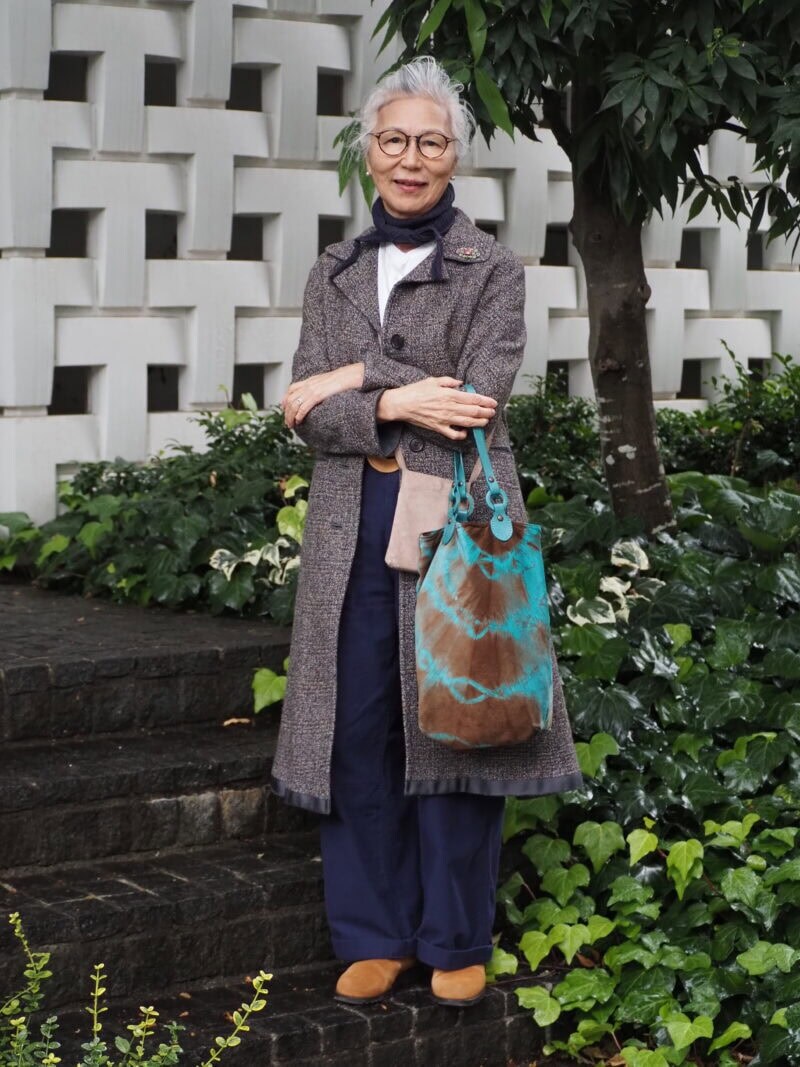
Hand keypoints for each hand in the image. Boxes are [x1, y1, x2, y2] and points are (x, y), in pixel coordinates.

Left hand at [282, 364, 363, 427]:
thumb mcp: (326, 381)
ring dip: (290, 416)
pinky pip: (304, 407)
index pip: (291, 389)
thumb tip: (316, 394)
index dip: (285, 400)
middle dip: (286, 412)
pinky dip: (299, 415)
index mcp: (310, 380)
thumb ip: (318, 386)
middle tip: (287, 423)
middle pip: (290, 399)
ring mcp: (312, 390)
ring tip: (291, 425)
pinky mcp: (318, 395)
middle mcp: (308, 384)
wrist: (350, 375)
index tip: (284, 409)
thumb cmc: (342, 380)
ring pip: (294, 404)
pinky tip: (299, 421)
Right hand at [377, 377, 496, 440]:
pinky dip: (462, 434)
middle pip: (473, 412)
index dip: (485, 401)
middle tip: (493, 412)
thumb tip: (461, 383)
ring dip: (479, 423)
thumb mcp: (433, 380)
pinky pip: (453, 434)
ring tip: (486, 421)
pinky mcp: (438, 428)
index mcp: (449, 395)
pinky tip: (466, 432)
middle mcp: (449, 408)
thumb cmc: (415, 391)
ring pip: (467, 423)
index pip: (473, 399)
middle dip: (486, 412)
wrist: (401, 404)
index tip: (493, 402)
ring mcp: (444, 419)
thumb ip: (449, 381)